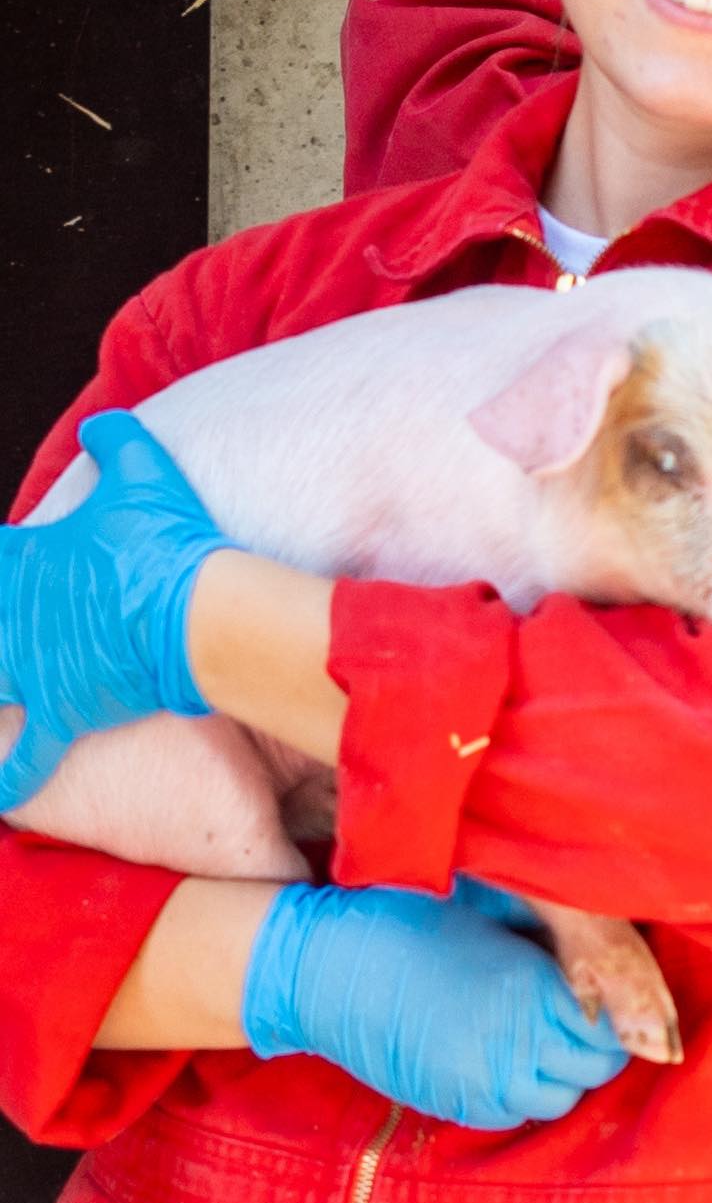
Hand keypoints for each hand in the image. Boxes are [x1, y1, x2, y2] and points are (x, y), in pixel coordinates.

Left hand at [0, 411, 231, 812]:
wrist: (200, 613)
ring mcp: (34, 668)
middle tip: (3, 634)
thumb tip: (100, 425)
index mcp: (24, 562)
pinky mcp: (64, 709)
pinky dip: (8, 778)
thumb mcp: (144, 473)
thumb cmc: (170, 543)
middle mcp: (16, 618)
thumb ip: (115, 442)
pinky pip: (26, 754)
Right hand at [244, 874, 627, 1131]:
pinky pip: (515, 1114)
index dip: (618, 1013)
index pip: (612, 1025)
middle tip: (580, 1017)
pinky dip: (524, 1092)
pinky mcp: (454, 1104)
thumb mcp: (492, 914)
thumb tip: (607, 957)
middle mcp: (515, 1044)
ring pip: (560, 1098)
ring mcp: (483, 1082)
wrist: (323, 966)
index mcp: (530, 988)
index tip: (608, 996)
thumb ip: (551, 942)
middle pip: (595, 1069)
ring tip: (544, 1038)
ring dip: (562, 1072)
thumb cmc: (407, 919)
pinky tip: (509, 1057)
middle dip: (597, 1045)